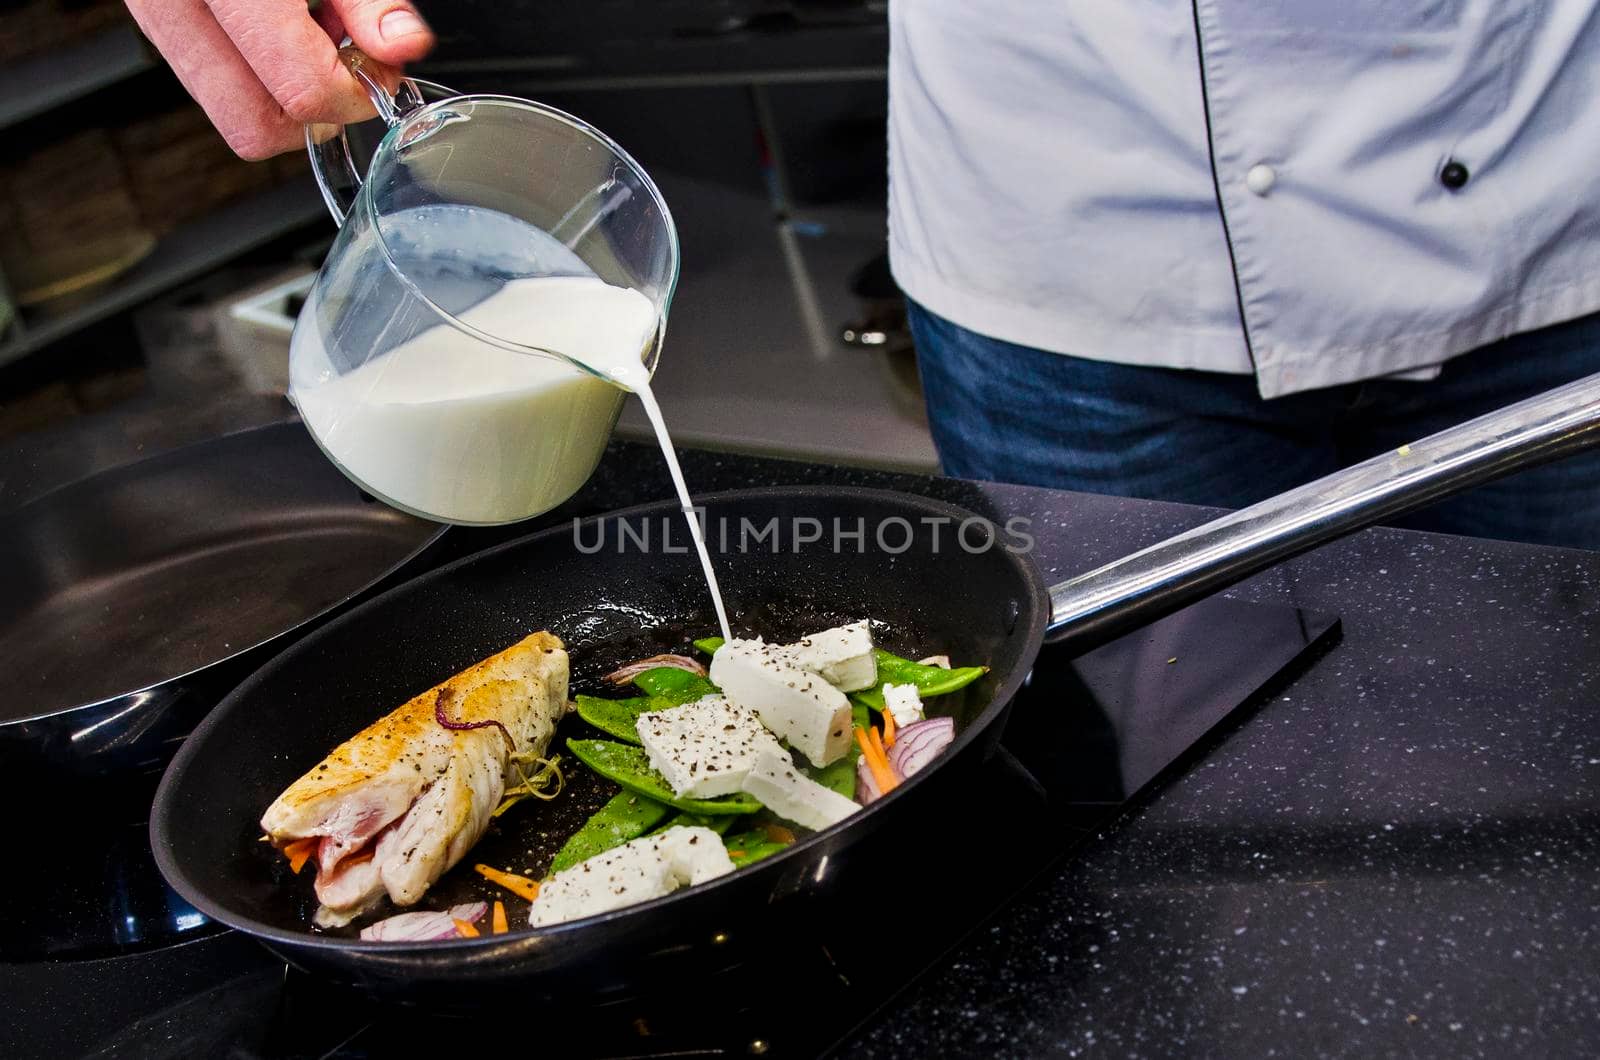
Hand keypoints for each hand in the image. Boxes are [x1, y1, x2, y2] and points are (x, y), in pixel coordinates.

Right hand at [124, 0, 435, 159]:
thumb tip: (401, 45)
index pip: (300, 89)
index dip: (356, 94)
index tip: (382, 70)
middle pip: (254, 123)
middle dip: (317, 110)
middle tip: (351, 63)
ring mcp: (153, 10)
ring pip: (229, 108)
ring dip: (285, 92)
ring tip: (313, 30)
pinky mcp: (152, 14)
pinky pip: (208, 76)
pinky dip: (256, 69)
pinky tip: (279, 23)